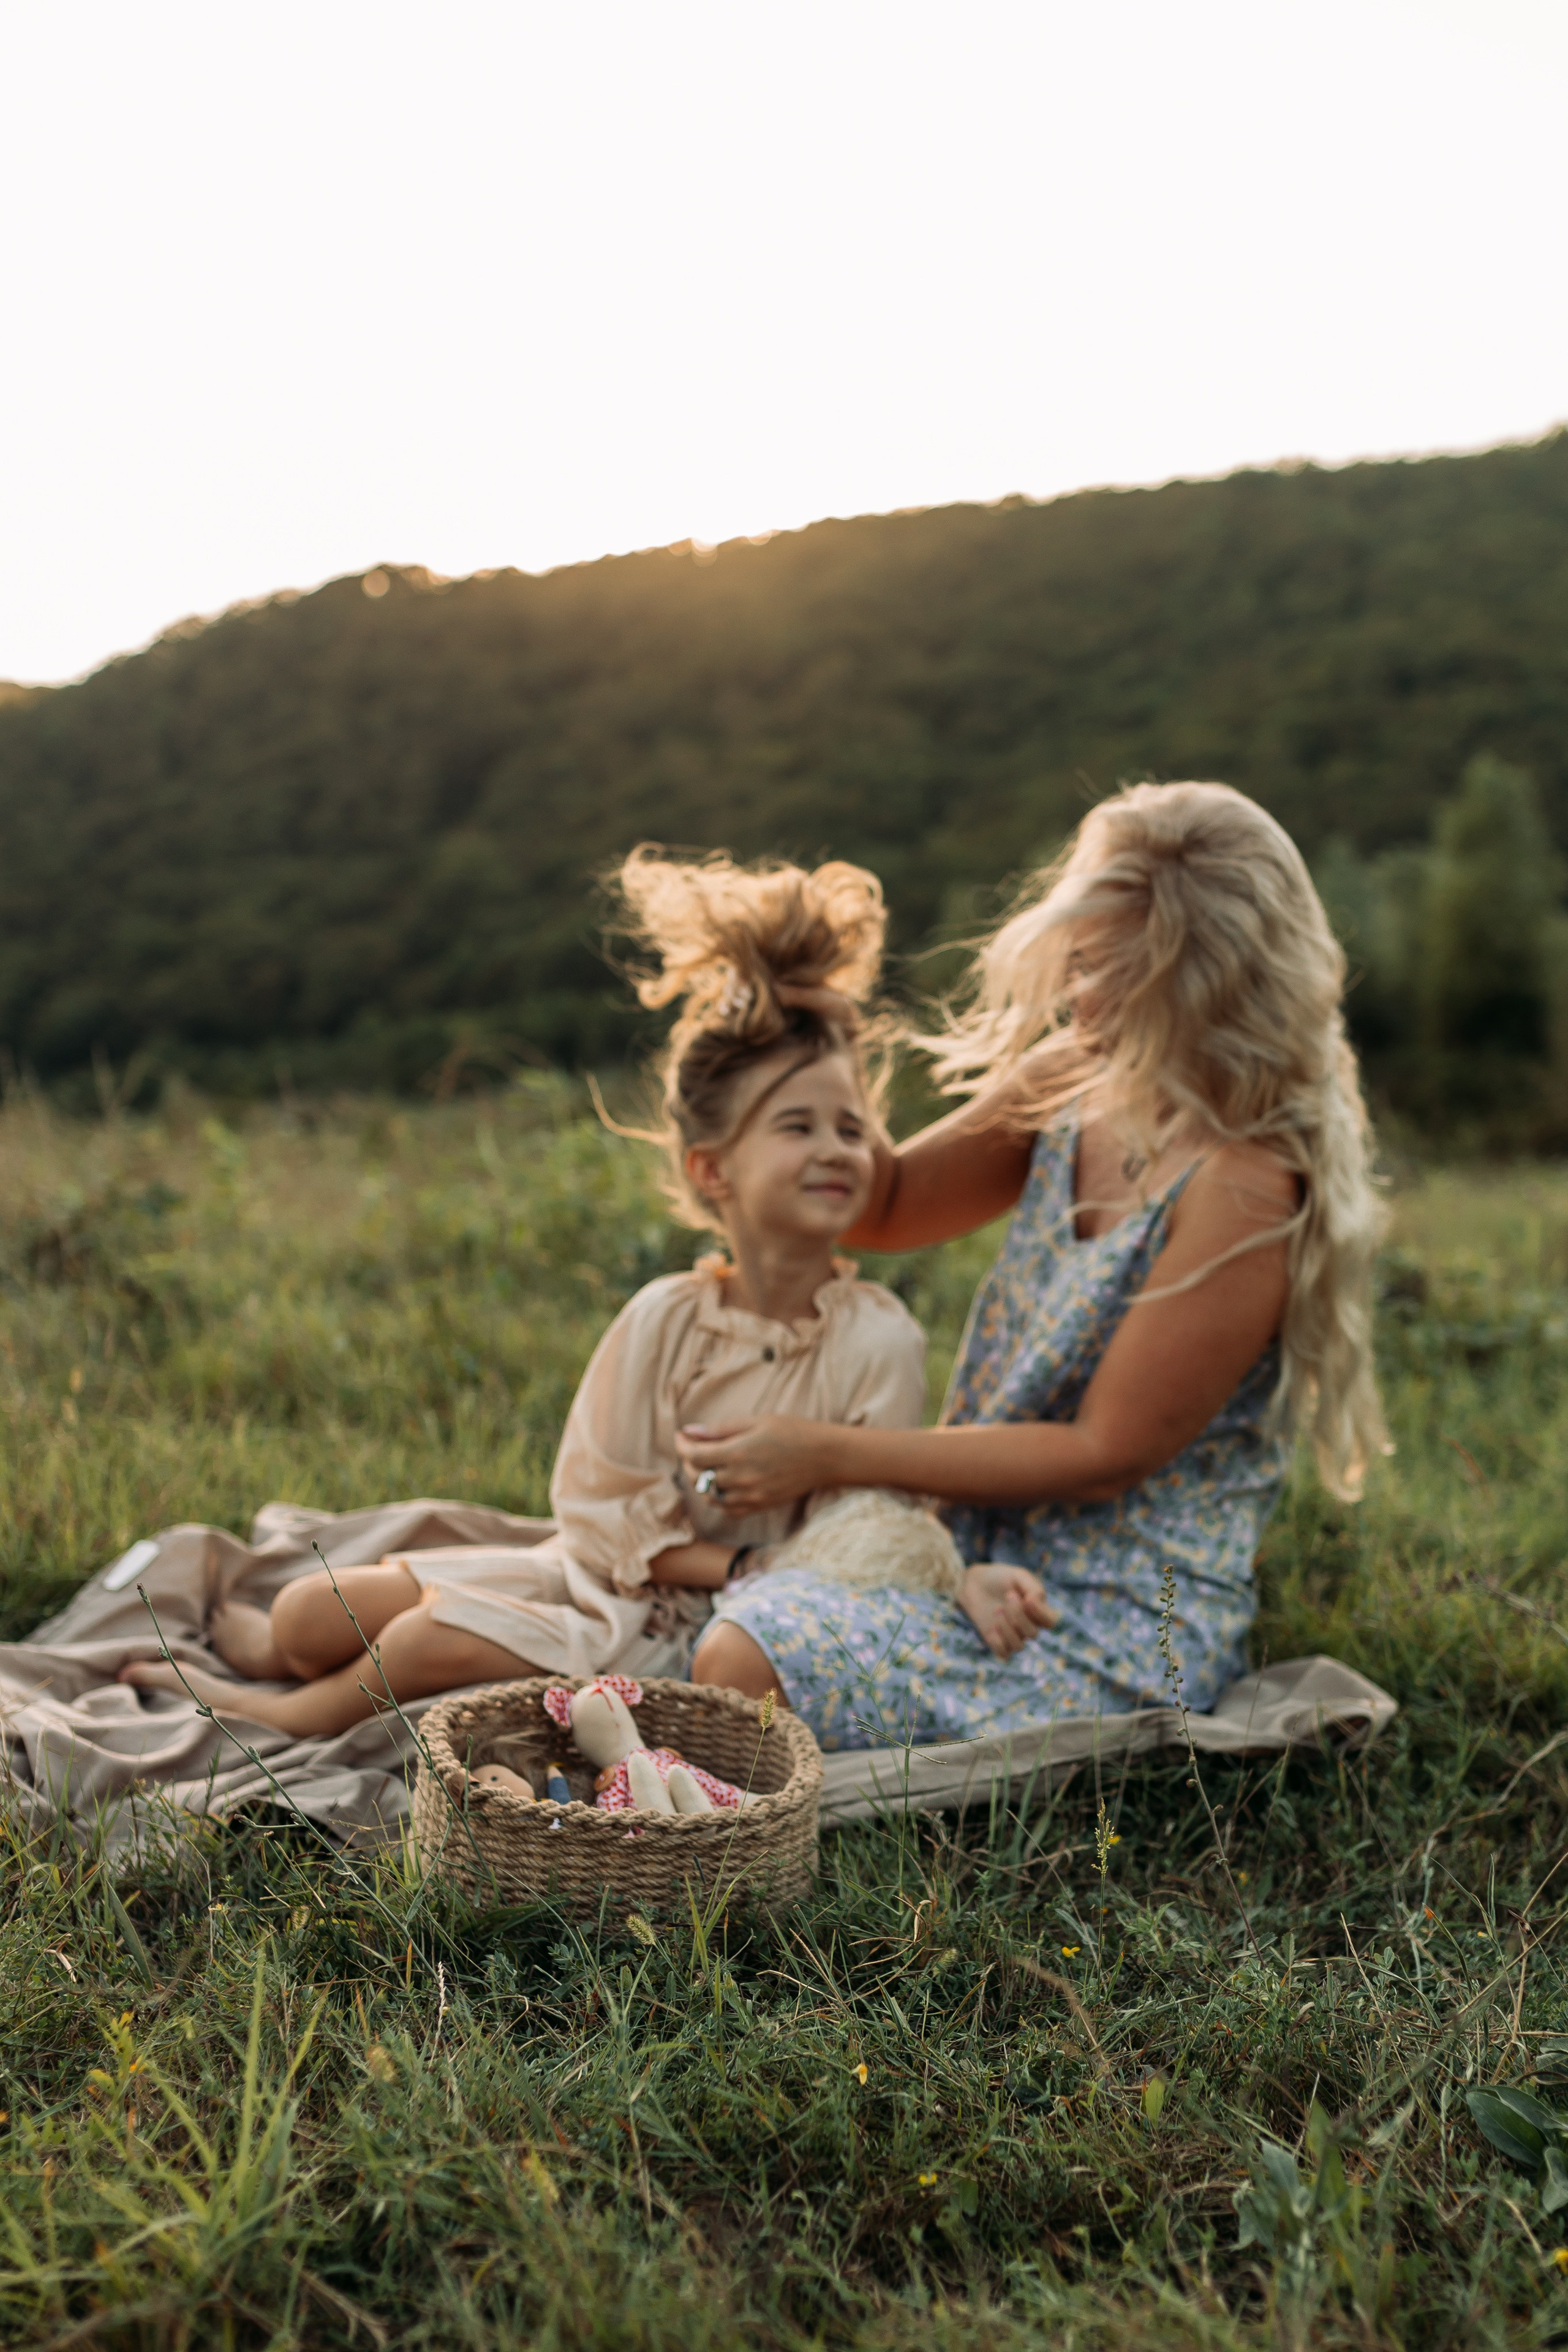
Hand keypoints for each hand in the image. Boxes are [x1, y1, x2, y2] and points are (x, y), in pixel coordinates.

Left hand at [677, 1415, 835, 1514]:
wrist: (823, 1456)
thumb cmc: (791, 1431)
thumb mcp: (755, 1421)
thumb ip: (720, 1429)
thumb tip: (690, 1432)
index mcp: (737, 1453)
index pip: (693, 1455)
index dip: (682, 1445)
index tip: (681, 1435)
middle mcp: (740, 1478)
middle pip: (697, 1476)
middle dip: (690, 1460)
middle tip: (694, 1445)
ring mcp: (749, 1496)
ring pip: (709, 1495)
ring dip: (702, 1480)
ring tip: (707, 1464)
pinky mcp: (758, 1506)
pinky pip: (727, 1509)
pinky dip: (718, 1498)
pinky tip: (722, 1483)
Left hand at [959, 1562, 1058, 1659]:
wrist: (975, 1582)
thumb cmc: (1000, 1578)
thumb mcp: (1019, 1575)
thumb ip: (1033, 1587)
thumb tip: (1036, 1602)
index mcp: (1037, 1610)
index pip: (1050, 1622)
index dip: (1041, 1614)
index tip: (1027, 1598)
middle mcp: (1027, 1625)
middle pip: (1033, 1633)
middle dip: (1018, 1614)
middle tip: (1008, 1595)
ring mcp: (1012, 1635)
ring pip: (1019, 1646)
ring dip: (1007, 1628)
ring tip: (997, 1609)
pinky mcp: (996, 1641)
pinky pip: (1003, 1653)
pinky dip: (998, 1641)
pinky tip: (992, 1626)